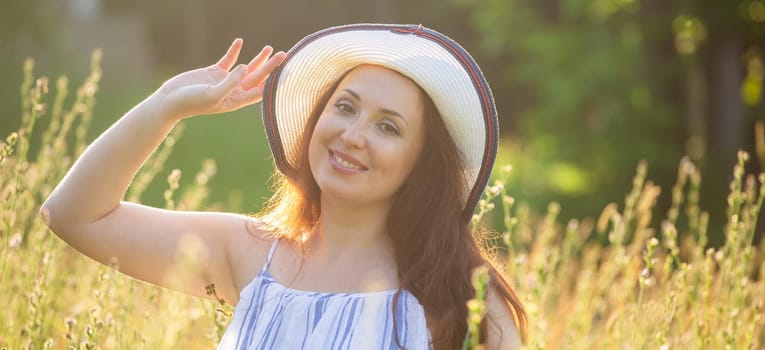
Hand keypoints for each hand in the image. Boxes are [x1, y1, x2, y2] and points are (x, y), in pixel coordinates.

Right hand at [151, 38, 286, 120]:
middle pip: (258, 77)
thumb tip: (246, 68)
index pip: (261, 91)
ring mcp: (225, 81)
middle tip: (284, 54)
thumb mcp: (213, 95)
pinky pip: (228, 60)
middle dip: (271, 66)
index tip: (287, 72)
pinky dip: (234, 51)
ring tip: (269, 48)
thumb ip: (231, 83)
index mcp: (237, 100)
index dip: (274, 82)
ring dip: (258, 59)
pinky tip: (239, 41)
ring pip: (247, 68)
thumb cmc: (192, 102)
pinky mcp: (214, 72)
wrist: (170, 100)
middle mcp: (234, 91)